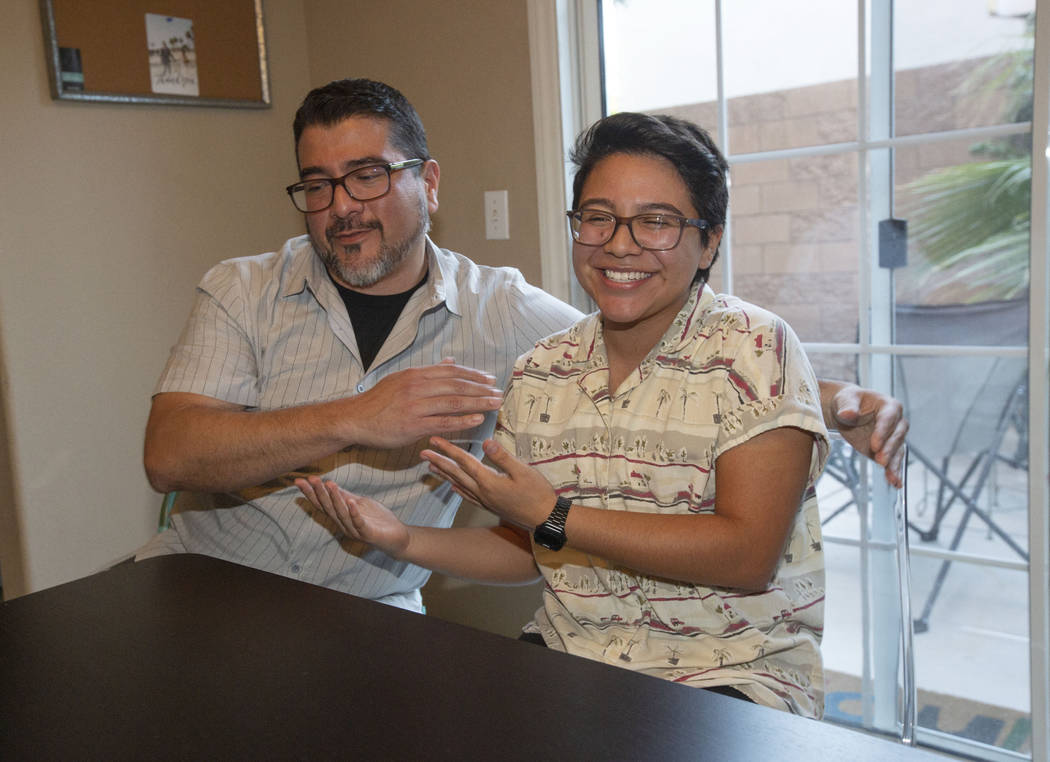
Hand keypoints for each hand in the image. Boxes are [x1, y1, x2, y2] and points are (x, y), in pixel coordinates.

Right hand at [294, 476, 409, 556]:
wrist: (397, 537)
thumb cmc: (377, 520)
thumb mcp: (360, 504)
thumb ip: (345, 496)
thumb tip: (328, 484)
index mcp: (340, 517)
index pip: (322, 505)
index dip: (311, 493)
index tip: (300, 480)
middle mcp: (344, 525)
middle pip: (328, 509)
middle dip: (319, 494)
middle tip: (310, 480)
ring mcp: (355, 530)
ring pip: (341, 514)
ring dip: (335, 499)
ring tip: (330, 484)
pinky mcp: (368, 534)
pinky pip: (358, 523)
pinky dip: (354, 512)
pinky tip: (351, 502)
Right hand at [346, 359, 503, 448]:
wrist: (354, 418)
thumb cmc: (378, 401)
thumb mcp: (401, 379)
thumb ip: (428, 372)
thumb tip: (450, 361)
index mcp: (416, 375)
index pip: (451, 372)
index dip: (473, 375)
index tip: (489, 378)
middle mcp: (417, 387)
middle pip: (457, 385)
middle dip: (481, 388)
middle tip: (498, 392)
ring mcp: (416, 406)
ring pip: (454, 402)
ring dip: (478, 402)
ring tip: (494, 404)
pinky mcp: (413, 425)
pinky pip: (443, 422)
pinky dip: (462, 420)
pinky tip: (477, 419)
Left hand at [420, 437, 555, 528]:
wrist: (545, 520)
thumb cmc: (538, 494)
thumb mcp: (523, 471)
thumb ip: (503, 457)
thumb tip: (485, 441)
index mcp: (489, 481)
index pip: (464, 461)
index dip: (448, 449)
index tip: (434, 440)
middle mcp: (483, 492)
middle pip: (456, 473)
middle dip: (439, 461)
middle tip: (423, 452)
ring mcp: (486, 501)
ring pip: (459, 485)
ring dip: (444, 474)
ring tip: (430, 467)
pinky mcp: (491, 507)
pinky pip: (469, 496)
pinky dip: (458, 489)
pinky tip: (453, 486)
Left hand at [828, 384, 908, 487]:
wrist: (845, 411)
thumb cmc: (848, 401)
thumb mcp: (846, 399)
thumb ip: (848, 406)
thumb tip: (848, 413)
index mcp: (889, 406)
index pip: (889, 419)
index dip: (883, 431)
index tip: (875, 444)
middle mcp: (896, 422)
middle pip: (897, 436)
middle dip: (889, 449)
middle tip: (880, 460)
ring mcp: (893, 437)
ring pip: (897, 451)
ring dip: (894, 464)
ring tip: (890, 477)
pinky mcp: (887, 450)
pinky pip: (892, 461)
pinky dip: (893, 472)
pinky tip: (895, 483)